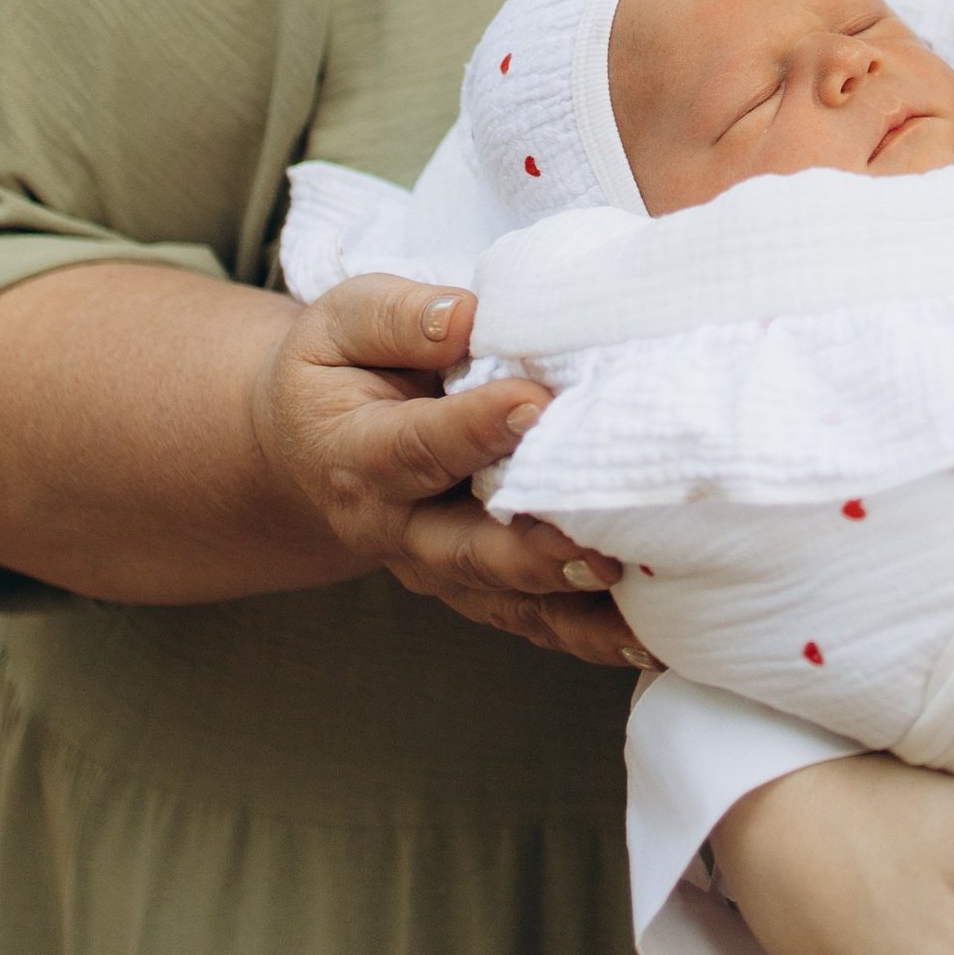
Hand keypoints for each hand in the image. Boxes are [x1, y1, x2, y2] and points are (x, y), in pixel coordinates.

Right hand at [249, 276, 648, 669]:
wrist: (306, 446)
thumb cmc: (337, 371)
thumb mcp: (341, 322)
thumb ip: (396, 317)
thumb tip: (462, 318)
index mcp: (357, 454)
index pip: (417, 447)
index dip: (474, 429)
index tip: (534, 404)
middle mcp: (394, 526)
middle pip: (465, 550)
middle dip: (533, 549)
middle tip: (596, 537)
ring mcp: (435, 566)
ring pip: (505, 598)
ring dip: (573, 602)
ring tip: (637, 592)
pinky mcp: (473, 587)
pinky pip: (531, 620)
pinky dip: (587, 634)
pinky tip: (648, 637)